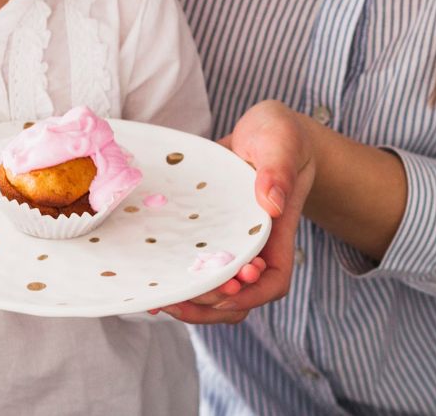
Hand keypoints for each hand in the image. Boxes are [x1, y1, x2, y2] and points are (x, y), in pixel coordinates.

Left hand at [157, 100, 315, 323]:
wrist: (265, 130)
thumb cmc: (280, 136)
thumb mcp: (282, 143)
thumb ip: (279, 170)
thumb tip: (270, 203)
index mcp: (276, 232)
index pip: (273, 282)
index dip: (251, 294)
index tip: (227, 288)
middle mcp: (254, 245)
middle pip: (240, 297)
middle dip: (210, 304)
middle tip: (177, 296)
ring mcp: (230, 241)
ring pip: (216, 289)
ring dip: (192, 300)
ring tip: (161, 297)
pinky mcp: (207, 232)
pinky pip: (195, 263)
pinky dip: (178, 277)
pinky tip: (154, 278)